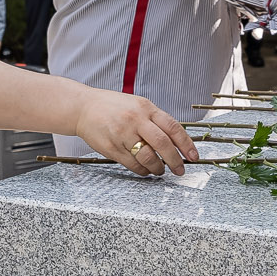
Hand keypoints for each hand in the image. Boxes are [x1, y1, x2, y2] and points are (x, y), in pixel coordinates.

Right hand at [72, 91, 197, 176]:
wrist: (83, 108)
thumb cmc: (112, 106)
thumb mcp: (137, 105)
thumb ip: (155, 120)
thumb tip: (176, 140)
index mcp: (146, 108)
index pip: (173, 127)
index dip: (187, 144)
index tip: (194, 156)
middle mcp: (135, 120)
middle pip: (163, 144)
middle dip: (175, 161)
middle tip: (180, 170)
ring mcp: (123, 134)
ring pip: (148, 157)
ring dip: (158, 168)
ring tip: (160, 171)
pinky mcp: (112, 147)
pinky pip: (132, 164)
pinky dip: (142, 170)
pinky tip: (145, 170)